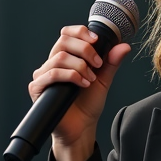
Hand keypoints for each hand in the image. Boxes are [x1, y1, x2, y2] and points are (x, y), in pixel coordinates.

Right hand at [28, 25, 130, 160]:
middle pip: (63, 41)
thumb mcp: (103, 80)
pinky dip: (71, 76)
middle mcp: (52, 63)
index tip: (96, 40)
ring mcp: (43, 75)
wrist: (81, 128)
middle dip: (84, 50)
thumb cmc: (88, 104)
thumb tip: (123, 46)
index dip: (80, 32)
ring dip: (80, 66)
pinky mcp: (37, 88)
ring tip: (90, 79)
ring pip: (59, 57)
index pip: (67, 34)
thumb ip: (111, 62)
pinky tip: (82, 84)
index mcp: (66, 57)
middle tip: (97, 64)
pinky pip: (52, 74)